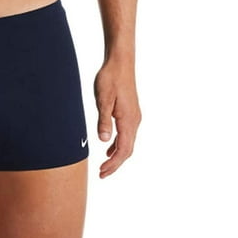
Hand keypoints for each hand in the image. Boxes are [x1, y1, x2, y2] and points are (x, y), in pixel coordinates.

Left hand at [93, 58, 141, 178]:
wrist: (120, 63)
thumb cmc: (109, 79)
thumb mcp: (103, 100)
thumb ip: (103, 121)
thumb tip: (104, 141)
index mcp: (128, 120)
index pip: (123, 149)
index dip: (113, 164)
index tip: (102, 172)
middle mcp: (134, 121)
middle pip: (127, 150)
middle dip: (115, 164)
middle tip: (102, 174)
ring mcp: (134, 117)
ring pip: (128, 143)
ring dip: (117, 156)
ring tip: (105, 165)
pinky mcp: (131, 113)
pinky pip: (127, 134)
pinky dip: (119, 145)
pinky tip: (109, 148)